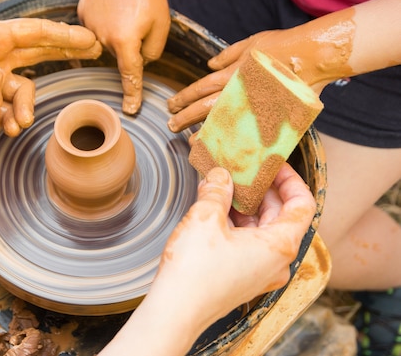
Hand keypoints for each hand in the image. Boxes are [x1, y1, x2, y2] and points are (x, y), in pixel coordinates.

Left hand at [0, 19, 101, 135]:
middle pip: (39, 53)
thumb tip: (2, 95)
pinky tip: (7, 128)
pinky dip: (12, 122)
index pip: (33, 33)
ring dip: (26, 108)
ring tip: (19, 121)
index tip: (88, 38)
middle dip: (66, 53)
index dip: (63, 36)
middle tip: (92, 53)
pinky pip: (8, 113)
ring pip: (24, 93)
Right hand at [78, 0, 169, 113]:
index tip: (129, 110)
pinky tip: (113, 5)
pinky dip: (105, 21)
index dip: (131, 95)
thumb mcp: (161, 26)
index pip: (129, 76)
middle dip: (129, 43)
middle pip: (118, 54)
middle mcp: (102, 37)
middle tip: (137, 18)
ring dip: (116, 32)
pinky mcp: (81, 13)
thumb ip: (152, 52)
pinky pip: (95, 27)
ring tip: (125, 9)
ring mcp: (88, 24)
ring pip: (106, 41)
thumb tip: (139, 62)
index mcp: (124, 42)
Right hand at [155, 164, 314, 331]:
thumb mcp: (205, 218)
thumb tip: (220, 175)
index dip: (290, 180)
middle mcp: (276, 262)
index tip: (274, 166)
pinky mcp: (242, 278)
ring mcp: (260, 272)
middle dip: (261, 190)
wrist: (175, 312)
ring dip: (245, 206)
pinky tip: (215, 210)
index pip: (302, 205)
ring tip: (224, 187)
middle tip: (243, 171)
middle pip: (280, 216)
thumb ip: (217, 190)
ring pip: (261, 230)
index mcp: (280, 246)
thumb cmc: (194, 273)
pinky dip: (236, 224)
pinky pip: (248, 244)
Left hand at [167, 24, 350, 131]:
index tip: (171, 105)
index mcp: (232, 73)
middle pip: (206, 108)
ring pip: (223, 122)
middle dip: (186, 118)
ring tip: (192, 142)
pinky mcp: (269, 116)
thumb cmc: (283, 45)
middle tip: (172, 126)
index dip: (184, 98)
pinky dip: (234, 140)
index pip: (201, 88)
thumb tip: (209, 64)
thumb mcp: (251, 43)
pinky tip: (225, 148)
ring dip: (205, 133)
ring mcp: (253, 106)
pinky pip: (246, 132)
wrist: (314, 55)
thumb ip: (228, 55)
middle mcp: (238, 92)